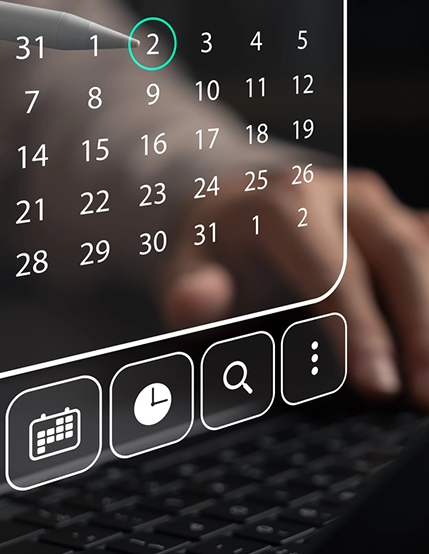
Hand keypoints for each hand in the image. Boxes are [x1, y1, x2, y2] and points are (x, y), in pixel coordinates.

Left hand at [160, 167, 428, 405]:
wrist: (235, 204)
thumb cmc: (215, 245)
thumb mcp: (185, 266)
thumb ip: (188, 290)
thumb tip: (196, 298)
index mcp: (285, 203)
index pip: (330, 271)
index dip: (357, 329)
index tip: (378, 385)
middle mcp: (339, 193)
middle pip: (396, 255)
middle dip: (419, 328)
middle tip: (424, 396)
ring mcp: (376, 203)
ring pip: (422, 251)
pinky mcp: (398, 217)